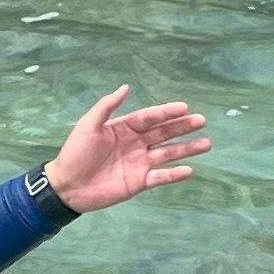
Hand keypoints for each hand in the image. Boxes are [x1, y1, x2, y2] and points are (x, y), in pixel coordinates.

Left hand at [44, 87, 210, 214]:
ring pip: (168, 154)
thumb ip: (106, 106)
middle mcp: (135, 144)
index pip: (150, 118)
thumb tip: (125, 87)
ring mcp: (139, 163)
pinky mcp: (139, 182)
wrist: (67, 186)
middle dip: (182, 127)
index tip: (184, 107)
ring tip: (206, 144)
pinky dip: (174, 174)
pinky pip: (161, 177)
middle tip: (201, 120)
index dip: (166, 112)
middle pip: (163, 133)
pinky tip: (189, 169)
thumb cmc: (75, 153)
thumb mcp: (87, 125)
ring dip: (186, 149)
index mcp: (124, 128)